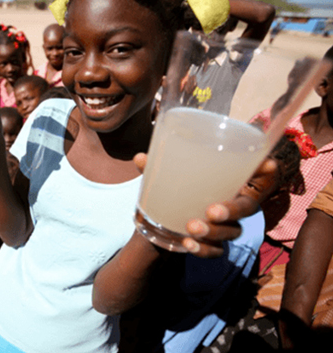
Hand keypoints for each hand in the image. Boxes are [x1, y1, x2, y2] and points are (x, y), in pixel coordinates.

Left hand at [134, 154, 275, 257]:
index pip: (255, 175)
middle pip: (247, 208)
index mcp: (227, 184)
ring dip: (214, 232)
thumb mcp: (164, 177)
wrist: (157, 223)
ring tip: (191, 228)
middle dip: (232, 210)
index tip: (268, 163)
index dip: (266, 171)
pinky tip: (187, 244)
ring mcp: (224, 226)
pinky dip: (203, 249)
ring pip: (232, 232)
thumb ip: (155, 168)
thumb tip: (140, 158)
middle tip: (211, 211)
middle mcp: (232, 204)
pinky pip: (215, 251)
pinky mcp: (212, 244)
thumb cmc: (171, 190)